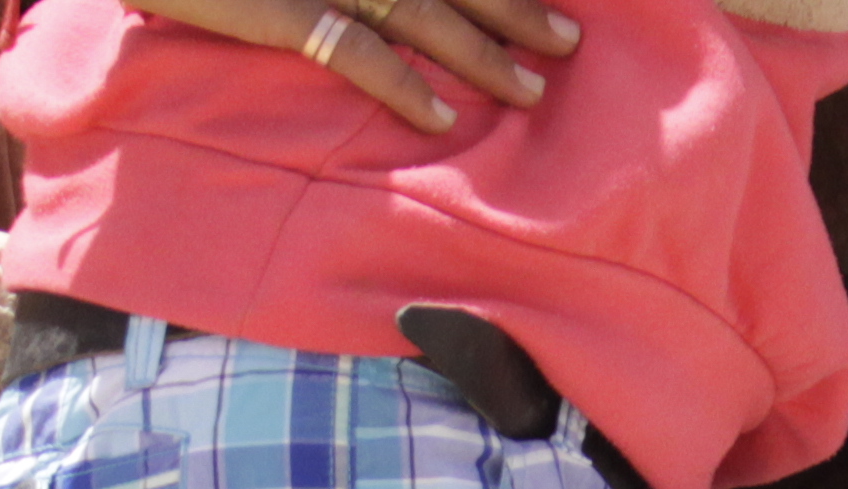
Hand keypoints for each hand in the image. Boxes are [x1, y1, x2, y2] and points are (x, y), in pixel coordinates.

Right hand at [126, 0, 570, 133]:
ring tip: (532, 90)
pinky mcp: (278, 5)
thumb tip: (400, 4)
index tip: (549, 1)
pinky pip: (350, 47)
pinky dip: (400, 83)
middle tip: (569, 43)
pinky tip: (441, 117)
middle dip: (515, 9)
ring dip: (481, 53)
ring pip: (419, 9)